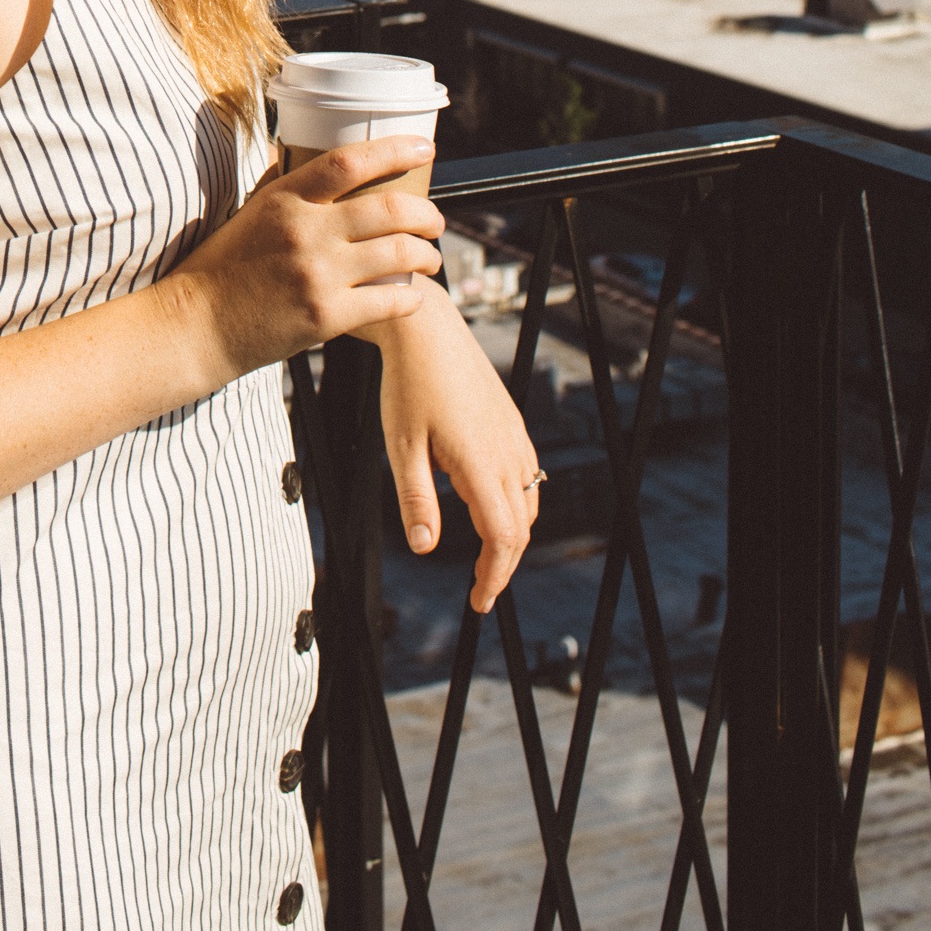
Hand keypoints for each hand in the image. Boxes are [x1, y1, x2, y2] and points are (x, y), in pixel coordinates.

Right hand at [171, 138, 443, 377]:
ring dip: (427, 255)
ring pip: (398, 254)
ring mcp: (318, 275)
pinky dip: (411, 298)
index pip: (349, 161)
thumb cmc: (222, 267)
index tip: (426, 149)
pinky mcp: (326, 316)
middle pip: (390, 208)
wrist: (197, 325)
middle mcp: (305, 232)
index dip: (395, 150)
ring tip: (430, 258)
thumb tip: (308, 155)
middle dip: (427, 213)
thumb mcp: (248, 212)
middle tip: (436, 221)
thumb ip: (281, 184)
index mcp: (285, 199)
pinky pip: (389, 302)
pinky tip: (412, 296)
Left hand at [377, 284, 542, 613]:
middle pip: (521, 528)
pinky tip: (492, 509)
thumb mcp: (401, 446)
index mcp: (481, 463)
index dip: (494, 576)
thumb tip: (424, 548)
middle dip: (502, 564)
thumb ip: (415, 499)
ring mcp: (514, 436)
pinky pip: (528, 477)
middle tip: (479, 591)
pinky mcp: (512, 423)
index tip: (477, 601)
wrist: (426, 329)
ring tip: (486, 558)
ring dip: (512, 536)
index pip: (503, 538)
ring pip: (529, 503)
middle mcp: (507, 452)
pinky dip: (517, 505)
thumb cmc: (408, 385)